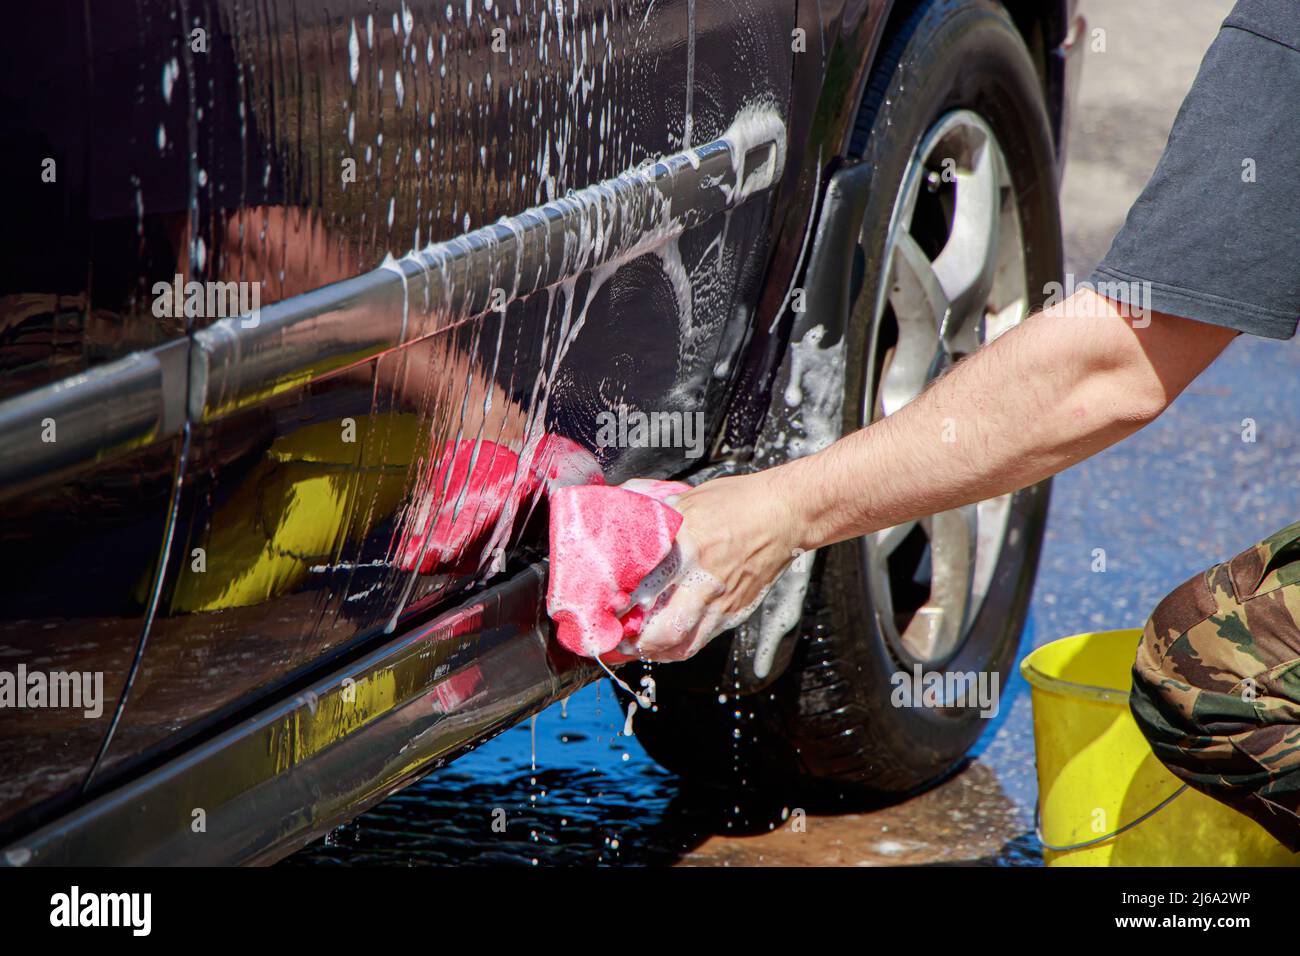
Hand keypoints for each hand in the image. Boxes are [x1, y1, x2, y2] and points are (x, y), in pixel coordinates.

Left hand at [633, 469, 801, 661]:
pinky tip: (666, 642)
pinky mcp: (735, 611)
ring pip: (682, 645)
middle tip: (617, 640)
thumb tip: (625, 511)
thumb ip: (657, 515)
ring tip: (637, 647)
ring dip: (655, 652)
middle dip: (634, 644)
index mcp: (686, 549)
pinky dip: (680, 647)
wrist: (785, 514)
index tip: (604, 610)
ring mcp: (721, 601)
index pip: (644, 589)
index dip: (620, 607)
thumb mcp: (690, 500)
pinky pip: (702, 640)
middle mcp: (703, 581)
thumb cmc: (739, 503)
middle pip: (662, 631)